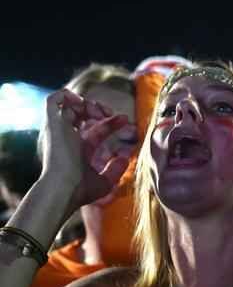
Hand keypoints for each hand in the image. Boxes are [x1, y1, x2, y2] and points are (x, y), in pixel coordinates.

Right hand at [39, 89, 131, 208]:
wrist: (64, 188)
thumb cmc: (81, 190)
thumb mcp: (104, 182)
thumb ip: (115, 170)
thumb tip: (125, 158)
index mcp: (78, 150)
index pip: (95, 130)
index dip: (111, 123)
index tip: (125, 120)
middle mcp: (67, 137)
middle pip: (81, 114)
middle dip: (98, 109)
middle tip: (111, 113)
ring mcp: (59, 130)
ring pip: (69, 105)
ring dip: (87, 102)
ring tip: (100, 110)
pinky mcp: (52, 123)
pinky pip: (53, 100)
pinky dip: (68, 96)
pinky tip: (84, 103)